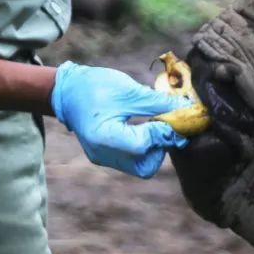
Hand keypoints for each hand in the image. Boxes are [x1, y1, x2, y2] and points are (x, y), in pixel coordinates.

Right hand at [51, 62, 189, 178]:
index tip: (176, 118)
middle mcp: (103, 154)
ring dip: (154, 149)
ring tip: (155, 125)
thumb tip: (187, 109)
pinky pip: (131, 160)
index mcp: (105, 137)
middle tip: (166, 125)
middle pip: (146, 166)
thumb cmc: (95, 86)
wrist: (67, 91)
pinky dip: (143, 148)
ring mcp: (103, 158)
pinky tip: (145, 129)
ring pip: (140, 166)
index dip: (164, 133)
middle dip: (161, 147)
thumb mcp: (129, 90)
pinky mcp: (105, 156)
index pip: (144, 145)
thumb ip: (158, 103)